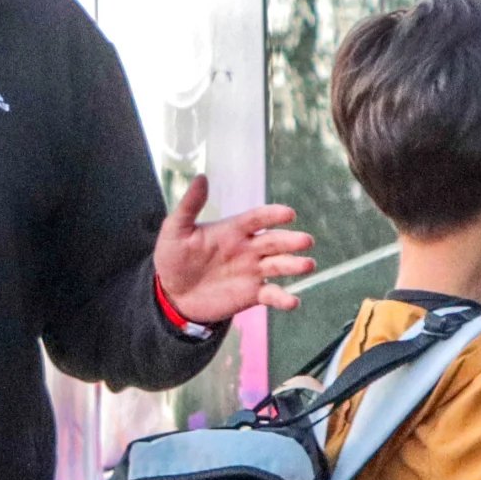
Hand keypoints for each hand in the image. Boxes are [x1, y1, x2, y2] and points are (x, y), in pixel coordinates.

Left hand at [154, 177, 313, 326]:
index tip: (289, 214)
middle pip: (275, 241)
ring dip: (295, 265)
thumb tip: (201, 177)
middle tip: (305, 241)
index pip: (257, 218)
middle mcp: (248, 248)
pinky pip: (272, 295)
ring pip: (279, 266)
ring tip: (308, 264)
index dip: (273, 215)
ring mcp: (252, 271)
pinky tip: (293, 302)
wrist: (172, 294)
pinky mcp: (252, 294)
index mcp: (233, 230)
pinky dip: (284, 299)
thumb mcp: (175, 230)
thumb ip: (189, 206)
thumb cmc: (174, 258)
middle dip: (291, 241)